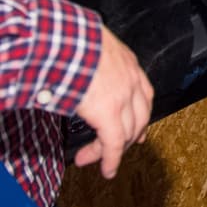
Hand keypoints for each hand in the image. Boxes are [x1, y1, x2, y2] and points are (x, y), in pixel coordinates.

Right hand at [73, 26, 153, 177]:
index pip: (143, 93)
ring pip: (127, 131)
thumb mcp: (88, 48)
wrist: (63, 37)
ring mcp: (123, 95)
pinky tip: (107, 169)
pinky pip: (114, 141)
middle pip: (140, 115)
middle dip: (127, 136)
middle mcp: (131, 78)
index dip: (141, 114)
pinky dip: (111, 158)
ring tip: (90, 160)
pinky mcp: (109, 111)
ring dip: (112, 150)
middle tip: (113, 150)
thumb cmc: (68, 38)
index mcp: (127, 62)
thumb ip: (89, 63)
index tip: (138, 130)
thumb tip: (72, 71)